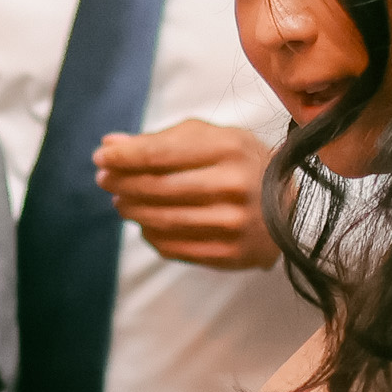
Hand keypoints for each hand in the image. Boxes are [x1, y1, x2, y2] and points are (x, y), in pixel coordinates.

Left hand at [98, 118, 278, 269]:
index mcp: (228, 148)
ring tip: (121, 201)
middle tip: (105, 180)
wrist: (289, 203)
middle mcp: (234, 185)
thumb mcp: (209, 138)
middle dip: (122, 183)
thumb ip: (160, 141)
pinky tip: (145, 223)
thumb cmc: (239, 162)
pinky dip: (151, 235)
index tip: (101, 157)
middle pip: (157, 188)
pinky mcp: (232, 254)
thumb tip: (110, 145)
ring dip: (132, 210)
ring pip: (161, 220)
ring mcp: (234, 223)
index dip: (124, 157)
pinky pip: (174, 247)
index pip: (160, 154)